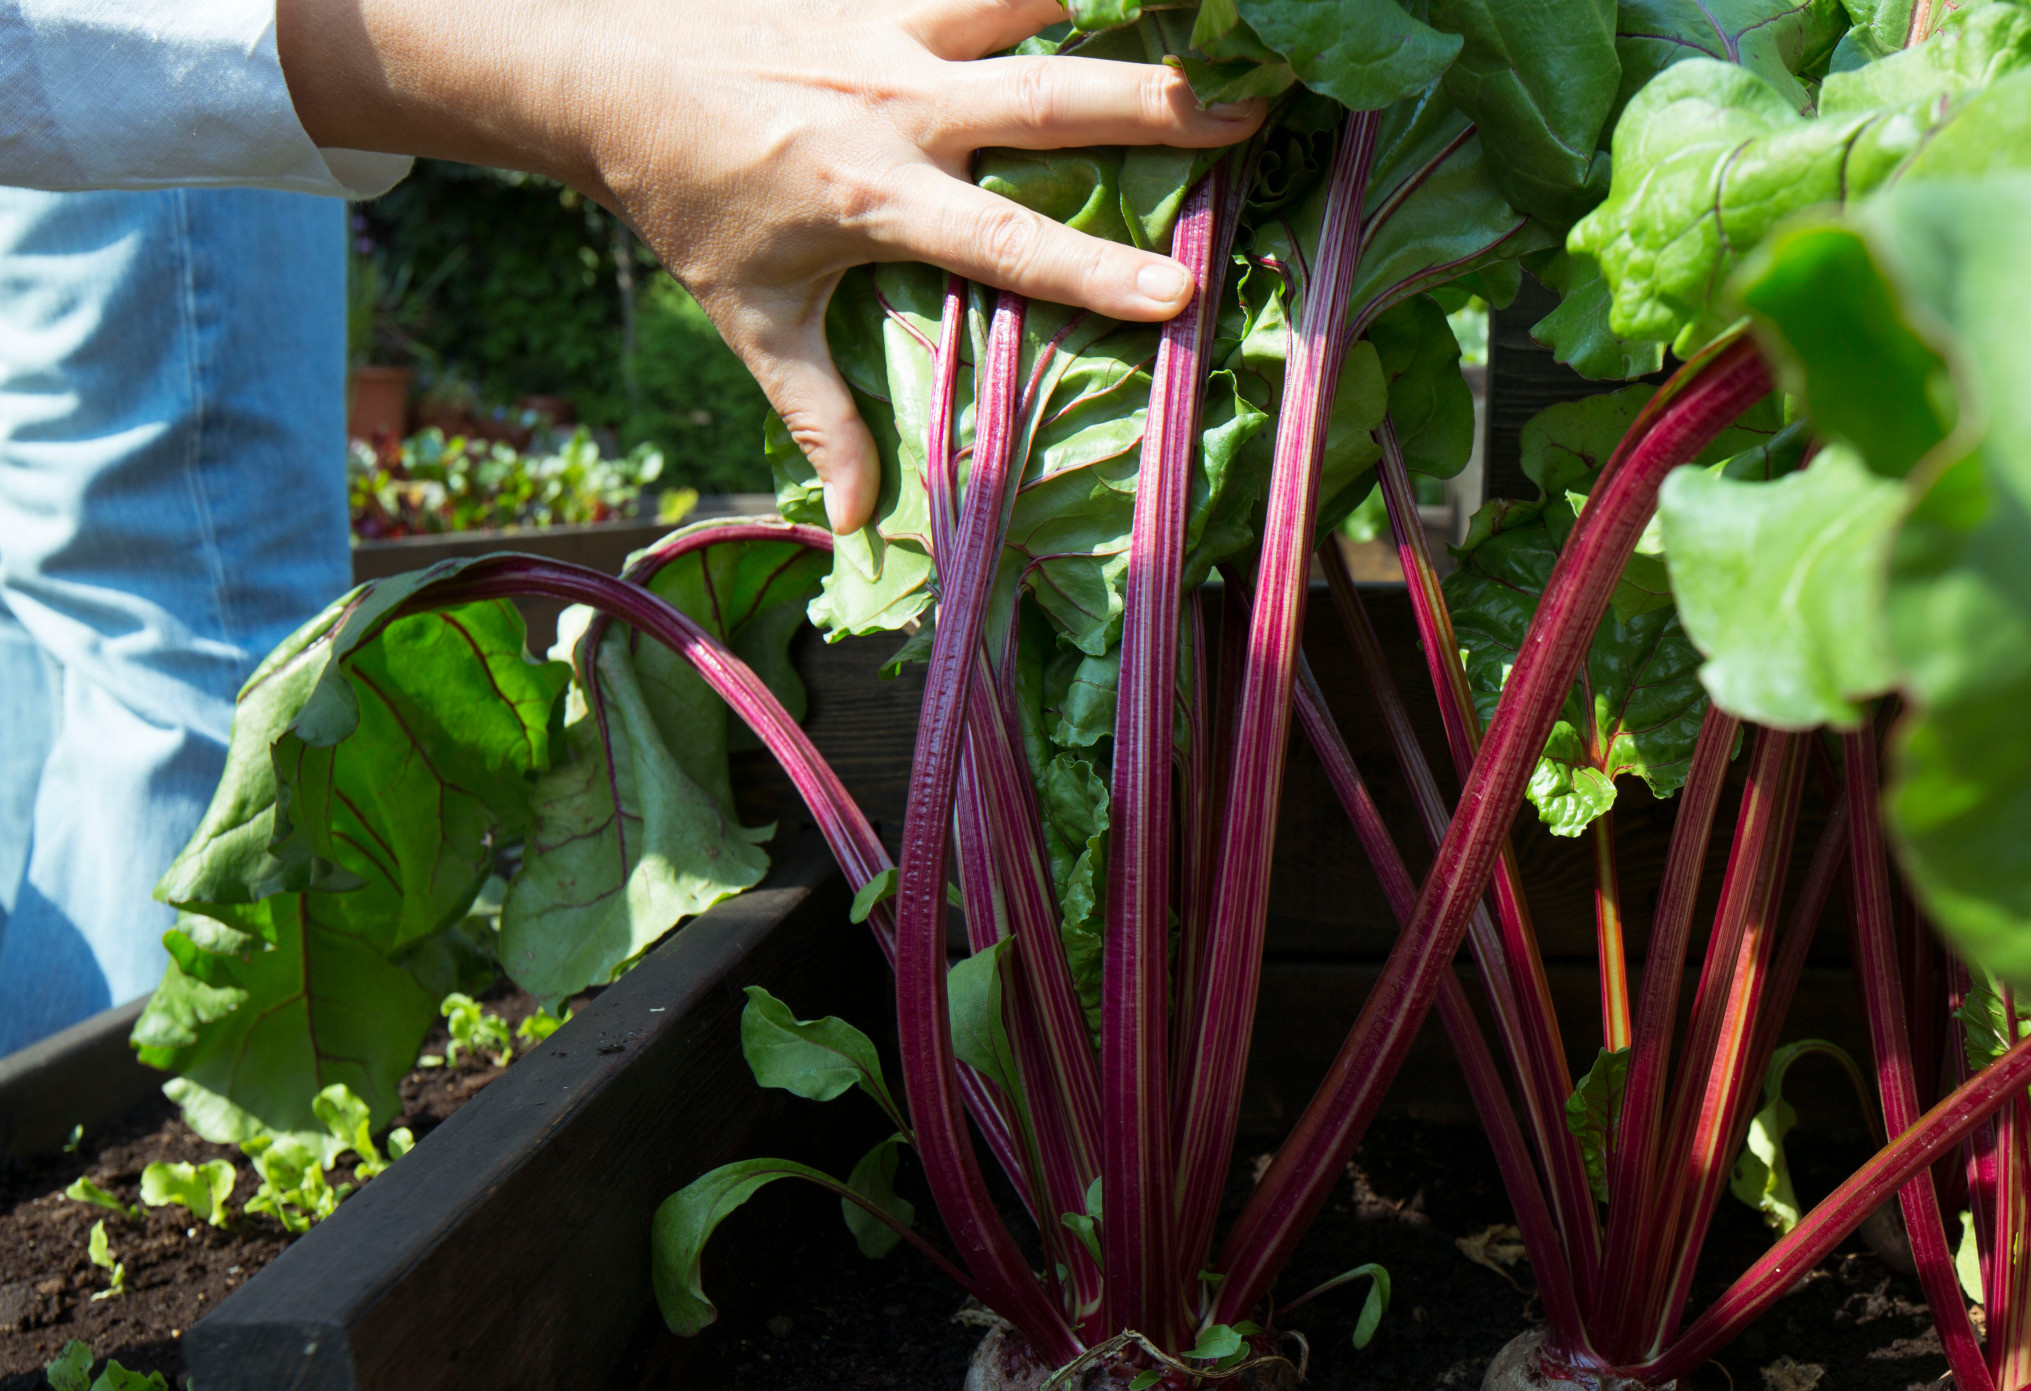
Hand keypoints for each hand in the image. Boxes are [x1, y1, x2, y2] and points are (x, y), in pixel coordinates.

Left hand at [279, 0, 1261, 529]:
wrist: (598, 70)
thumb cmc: (684, 199)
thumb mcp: (752, 316)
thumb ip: (818, 417)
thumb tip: (858, 522)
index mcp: (878, 198)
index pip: (1009, 243)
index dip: (1097, 273)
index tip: (1183, 294)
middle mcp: (900, 105)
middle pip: (1052, 100)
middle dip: (1159, 104)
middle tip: (1254, 107)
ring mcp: (890, 28)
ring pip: (1025, 2)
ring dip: (1114, 6)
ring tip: (1207, 15)